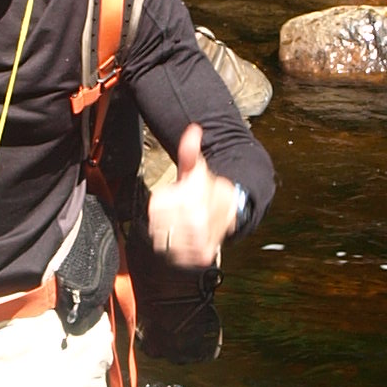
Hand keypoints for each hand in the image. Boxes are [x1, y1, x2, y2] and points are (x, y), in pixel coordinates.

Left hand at [146, 126, 243, 267]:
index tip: (171, 200)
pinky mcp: (203, 255)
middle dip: (163, 221)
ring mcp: (200, 241)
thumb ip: (189, 151)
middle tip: (175, 215)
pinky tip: (184, 240)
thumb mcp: (195, 167)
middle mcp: (196, 222)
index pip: (156, 209)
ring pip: (167, 244)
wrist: (231, 207)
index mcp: (190, 200)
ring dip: (169, 236)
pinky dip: (177, 251)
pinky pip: (178, 257)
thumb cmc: (206, 187)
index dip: (160, 205)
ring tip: (179, 226)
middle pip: (159, 227)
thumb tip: (193, 129)